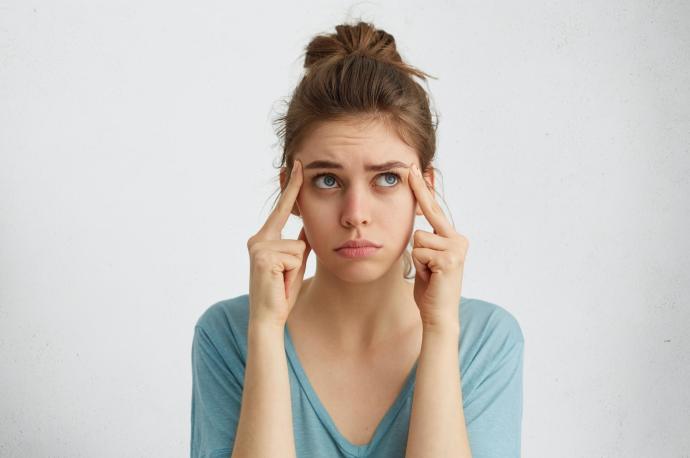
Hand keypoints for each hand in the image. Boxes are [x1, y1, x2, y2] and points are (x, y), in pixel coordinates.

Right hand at [246, 160, 310, 327]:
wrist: (267, 317)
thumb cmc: (281, 292)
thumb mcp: (294, 262)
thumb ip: (299, 242)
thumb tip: (307, 225)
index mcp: (263, 239)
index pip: (282, 209)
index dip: (291, 187)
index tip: (297, 164)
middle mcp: (257, 239)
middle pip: (296, 232)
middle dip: (297, 255)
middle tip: (283, 276)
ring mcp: (259, 247)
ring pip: (299, 246)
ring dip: (297, 267)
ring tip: (284, 281)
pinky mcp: (264, 257)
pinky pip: (296, 256)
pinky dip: (294, 272)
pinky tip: (281, 282)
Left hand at [407, 162, 468, 328]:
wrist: (439, 314)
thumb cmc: (430, 288)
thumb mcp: (427, 258)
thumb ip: (426, 240)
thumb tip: (417, 222)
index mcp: (454, 238)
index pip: (435, 210)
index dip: (424, 189)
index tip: (417, 169)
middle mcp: (459, 239)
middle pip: (430, 212)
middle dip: (420, 190)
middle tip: (411, 165)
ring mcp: (456, 248)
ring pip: (418, 237)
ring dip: (417, 257)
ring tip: (427, 272)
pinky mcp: (450, 259)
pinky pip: (419, 251)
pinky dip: (419, 265)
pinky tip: (430, 277)